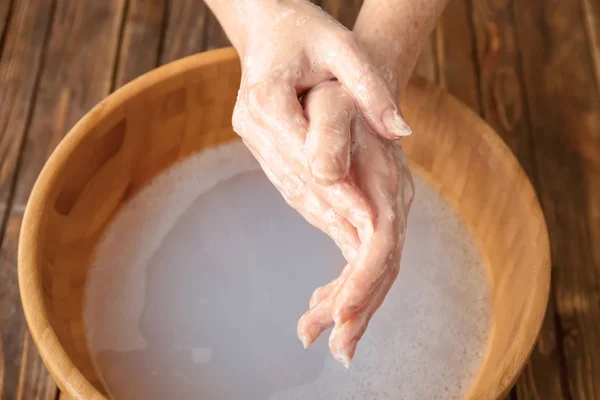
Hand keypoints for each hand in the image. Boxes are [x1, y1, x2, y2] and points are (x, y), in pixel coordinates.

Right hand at [230, 0, 410, 252]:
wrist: (267, 28)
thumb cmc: (306, 31)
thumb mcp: (343, 47)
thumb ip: (370, 87)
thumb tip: (401, 131)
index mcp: (267, 98)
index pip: (306, 155)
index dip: (339, 189)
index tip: (368, 218)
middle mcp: (252, 124)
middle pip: (297, 179)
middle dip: (334, 214)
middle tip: (365, 248)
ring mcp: (252, 138)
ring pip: (290, 186)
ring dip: (322, 216)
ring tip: (353, 246)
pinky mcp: (259, 145)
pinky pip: (287, 180)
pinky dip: (312, 203)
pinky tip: (335, 224)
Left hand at [296, 81, 414, 366]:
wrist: (358, 88)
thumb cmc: (341, 96)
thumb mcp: (331, 104)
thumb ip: (330, 134)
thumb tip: (324, 174)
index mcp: (387, 186)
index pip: (382, 245)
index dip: (364, 282)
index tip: (339, 314)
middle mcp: (391, 207)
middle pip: (381, 270)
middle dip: (357, 310)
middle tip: (333, 347)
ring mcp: (381, 216)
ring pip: (370, 273)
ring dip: (345, 307)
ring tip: (311, 335)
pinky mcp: (366, 219)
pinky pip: (358, 263)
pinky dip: (340, 288)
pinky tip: (318, 306)